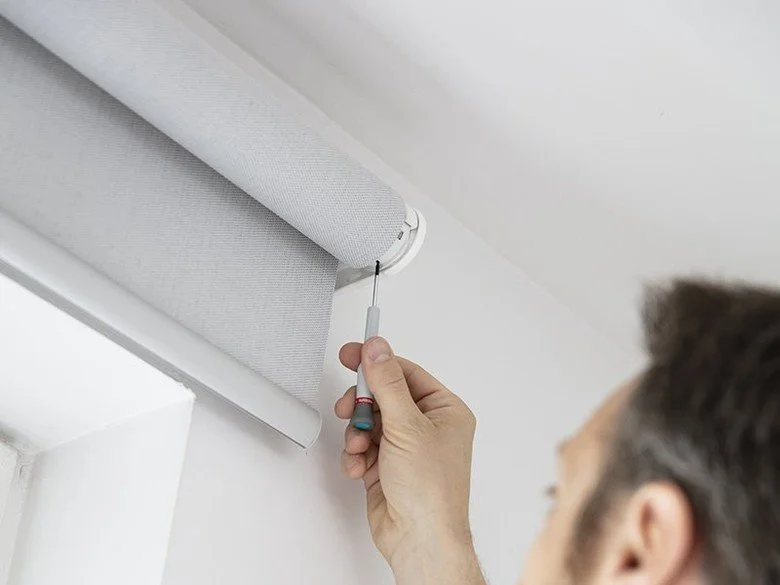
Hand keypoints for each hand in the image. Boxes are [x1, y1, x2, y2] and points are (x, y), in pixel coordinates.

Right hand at [335, 337, 478, 575]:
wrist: (420, 540)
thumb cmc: (431, 491)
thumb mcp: (406, 426)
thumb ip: (386, 383)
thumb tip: (378, 349)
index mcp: (444, 410)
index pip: (405, 373)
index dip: (376, 362)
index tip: (351, 354)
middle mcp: (427, 427)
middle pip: (383, 396)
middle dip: (363, 405)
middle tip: (349, 408)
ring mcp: (406, 447)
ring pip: (369, 422)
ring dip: (357, 434)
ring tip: (360, 447)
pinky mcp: (387, 466)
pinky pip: (362, 446)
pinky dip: (356, 455)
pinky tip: (360, 467)